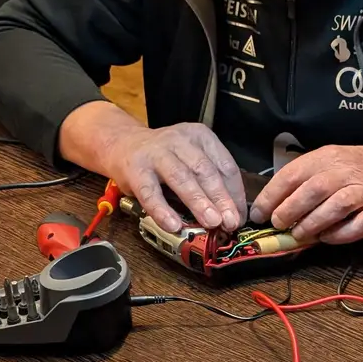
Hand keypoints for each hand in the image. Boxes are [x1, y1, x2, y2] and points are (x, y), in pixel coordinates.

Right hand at [105, 122, 245, 232]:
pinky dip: (163, 210)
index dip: (235, 193)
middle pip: (205, 171)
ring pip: (182, 178)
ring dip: (198, 202)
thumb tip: (232, 214)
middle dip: (220, 198)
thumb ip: (211, 181)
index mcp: (200, 137)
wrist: (124, 145)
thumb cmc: (165, 158)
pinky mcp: (136, 169)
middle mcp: (180, 141)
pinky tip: (173, 225)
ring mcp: (156, 153)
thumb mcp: (191, 160)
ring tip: (211, 222)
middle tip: (230, 221)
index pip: (225, 165)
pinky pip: (151, 192)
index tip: (239, 216)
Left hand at [250, 144, 362, 244]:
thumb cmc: (353, 168)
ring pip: (336, 207)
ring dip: (312, 224)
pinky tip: (327, 239)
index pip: (294, 173)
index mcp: (327, 156)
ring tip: (299, 234)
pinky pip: (360, 225)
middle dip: (290, 210)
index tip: (259, 213)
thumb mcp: (327, 161)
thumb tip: (270, 206)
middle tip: (278, 225)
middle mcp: (347, 171)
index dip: (273, 195)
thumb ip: (302, 179)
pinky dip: (341, 234)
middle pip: (314, 190)